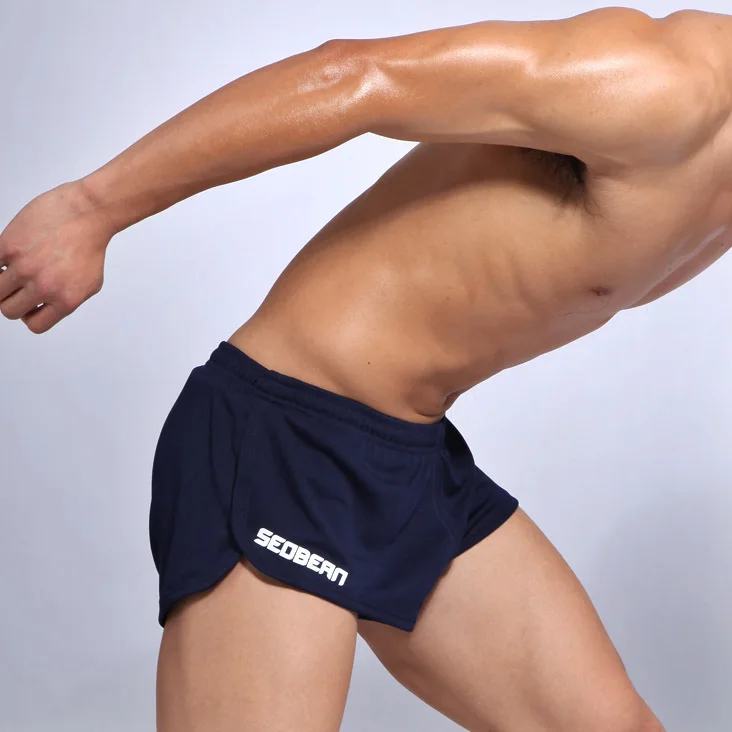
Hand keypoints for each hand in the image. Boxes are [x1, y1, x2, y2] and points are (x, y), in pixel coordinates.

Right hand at [0, 180, 116, 333]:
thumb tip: (45, 308)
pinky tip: (7, 258)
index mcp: (65, 300)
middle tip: (20, 288)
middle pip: (10, 310)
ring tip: (13, 272)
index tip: (31, 305)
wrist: (88, 212)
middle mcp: (44, 287)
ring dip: (3, 284)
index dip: (30, 315)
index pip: (35, 325)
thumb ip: (67, 300)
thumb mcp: (90, 284)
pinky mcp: (9, 247)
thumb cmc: (90, 244)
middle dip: (14, 301)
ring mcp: (24, 267)